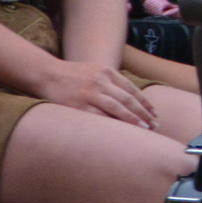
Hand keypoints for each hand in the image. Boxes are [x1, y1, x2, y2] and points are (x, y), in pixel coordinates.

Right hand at [38, 59, 157, 129]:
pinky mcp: (77, 105)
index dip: (145, 103)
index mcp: (107, 72)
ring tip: (143, 129)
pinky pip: (98, 116)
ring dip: (132, 120)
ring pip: (117, 108)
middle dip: (143, 113)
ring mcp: (89, 93)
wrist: (46, 73)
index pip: (132, 89)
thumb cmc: (73, 75)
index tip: (154, 114)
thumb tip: (130, 99)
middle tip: (155, 125)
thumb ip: (111, 82)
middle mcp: (100, 81)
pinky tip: (121, 132)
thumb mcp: (95, 71)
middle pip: (128, 99)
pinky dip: (111, 124)